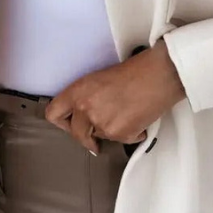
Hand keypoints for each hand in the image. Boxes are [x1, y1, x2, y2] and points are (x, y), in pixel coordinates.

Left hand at [44, 39, 186, 153]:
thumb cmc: (134, 71)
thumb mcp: (99, 79)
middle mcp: (85, 109)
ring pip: (100, 137)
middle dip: (88, 135)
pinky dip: (131, 133)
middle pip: (77, 134)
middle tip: (100, 129)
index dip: (62, 122)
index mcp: (78, 91)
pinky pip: (121, 141)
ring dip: (112, 130)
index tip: (71, 125)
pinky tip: (139, 117)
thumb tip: (83, 117)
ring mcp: (102, 124)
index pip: (53, 114)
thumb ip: (85, 98)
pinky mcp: (120, 135)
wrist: (159, 74)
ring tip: (127, 112)